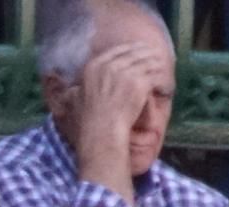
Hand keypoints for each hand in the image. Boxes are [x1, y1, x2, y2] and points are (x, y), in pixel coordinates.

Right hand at [69, 42, 168, 191]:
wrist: (101, 134)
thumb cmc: (86, 122)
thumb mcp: (72, 100)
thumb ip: (70, 89)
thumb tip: (63, 85)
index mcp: (94, 66)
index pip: (118, 50)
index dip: (130, 51)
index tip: (139, 54)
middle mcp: (110, 65)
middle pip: (136, 52)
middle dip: (148, 55)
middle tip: (156, 60)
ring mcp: (126, 73)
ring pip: (150, 61)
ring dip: (158, 66)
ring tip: (162, 72)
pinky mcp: (141, 82)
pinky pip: (158, 75)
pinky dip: (163, 81)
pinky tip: (165, 87)